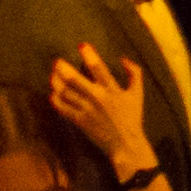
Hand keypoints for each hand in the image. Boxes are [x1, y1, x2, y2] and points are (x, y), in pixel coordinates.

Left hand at [43, 46, 158, 170]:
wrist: (125, 144)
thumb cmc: (132, 117)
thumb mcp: (138, 93)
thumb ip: (134, 73)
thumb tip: (123, 59)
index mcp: (112, 90)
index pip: (99, 68)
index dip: (90, 55)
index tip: (82, 45)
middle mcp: (98, 98)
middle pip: (75, 80)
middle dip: (64, 68)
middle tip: (56, 61)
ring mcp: (87, 110)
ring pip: (66, 93)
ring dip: (57, 82)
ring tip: (52, 75)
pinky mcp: (80, 121)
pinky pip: (64, 109)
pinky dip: (57, 101)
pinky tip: (53, 94)